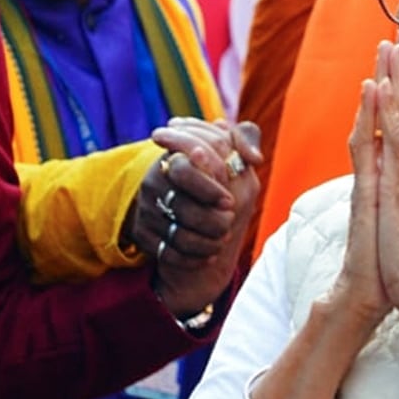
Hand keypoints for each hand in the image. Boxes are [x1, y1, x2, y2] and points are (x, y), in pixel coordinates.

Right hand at [136, 119, 262, 317]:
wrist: (189, 203)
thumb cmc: (215, 172)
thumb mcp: (229, 151)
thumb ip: (243, 139)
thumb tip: (255, 157)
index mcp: (174, 157)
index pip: (184, 170)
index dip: (209, 189)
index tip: (229, 202)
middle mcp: (154, 183)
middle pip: (183, 208)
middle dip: (214, 221)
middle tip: (229, 221)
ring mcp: (146, 209)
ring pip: (178, 235)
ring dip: (209, 242)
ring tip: (223, 237)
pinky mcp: (143, 235)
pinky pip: (168, 254)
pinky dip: (194, 258)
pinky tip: (210, 255)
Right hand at [325, 46, 391, 329]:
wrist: (383, 290)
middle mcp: (384, 169)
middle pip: (389, 111)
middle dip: (398, 70)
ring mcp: (372, 178)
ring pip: (375, 120)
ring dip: (381, 80)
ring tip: (386, 46)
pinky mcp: (364, 193)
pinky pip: (364, 148)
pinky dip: (368, 116)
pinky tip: (370, 90)